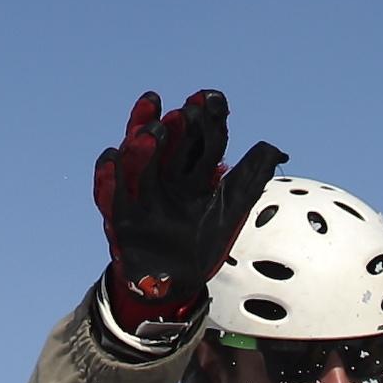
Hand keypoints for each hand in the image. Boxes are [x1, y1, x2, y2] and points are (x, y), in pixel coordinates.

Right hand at [93, 90, 287, 328]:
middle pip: (167, 145)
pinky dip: (108, 179)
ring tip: (153, 130)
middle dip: (174, 127)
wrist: (177, 285)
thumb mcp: (232, 209)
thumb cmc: (203, 244)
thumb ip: (251, 177)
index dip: (206, 119)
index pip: (199, 140)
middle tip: (184, 113)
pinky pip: (110, 197)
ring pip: (137, 164)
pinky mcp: (121, 220)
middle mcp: (165, 179)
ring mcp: (141, 197)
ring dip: (143, 145)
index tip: (211, 98)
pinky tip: (112, 156)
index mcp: (193, 174)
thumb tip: (274, 147)